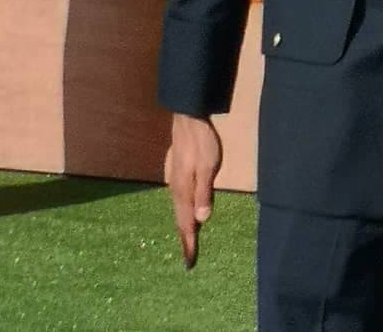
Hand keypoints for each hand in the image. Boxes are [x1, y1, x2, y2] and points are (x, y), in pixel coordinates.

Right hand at [164, 114, 222, 268]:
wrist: (187, 118)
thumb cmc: (201, 142)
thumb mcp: (208, 166)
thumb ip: (204, 192)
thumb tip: (202, 220)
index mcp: (183, 191)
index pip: (186, 223)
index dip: (189, 243)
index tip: (190, 264)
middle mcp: (175, 189)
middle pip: (180, 219)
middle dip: (185, 238)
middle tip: (188, 257)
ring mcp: (174, 179)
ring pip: (178, 208)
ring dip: (183, 224)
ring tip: (188, 238)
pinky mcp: (175, 172)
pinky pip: (178, 198)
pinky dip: (182, 210)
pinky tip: (186, 209)